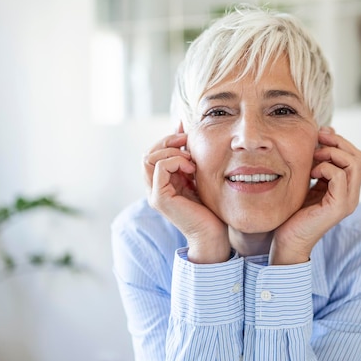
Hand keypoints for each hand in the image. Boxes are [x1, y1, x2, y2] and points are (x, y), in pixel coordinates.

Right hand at [144, 132, 230, 263]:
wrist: (213, 233)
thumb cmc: (209, 206)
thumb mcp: (196, 173)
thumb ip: (187, 156)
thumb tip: (181, 128)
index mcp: (162, 182)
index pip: (153, 152)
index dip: (168, 139)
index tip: (185, 133)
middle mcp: (154, 188)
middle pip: (148, 153)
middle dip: (167, 141)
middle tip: (186, 141)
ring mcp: (154, 194)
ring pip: (149, 158)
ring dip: (171, 151)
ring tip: (190, 159)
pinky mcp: (160, 199)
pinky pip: (160, 168)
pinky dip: (176, 161)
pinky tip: (191, 168)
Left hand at [269, 127, 360, 264]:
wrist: (288, 240)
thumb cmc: (294, 211)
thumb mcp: (309, 181)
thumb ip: (318, 164)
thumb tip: (323, 136)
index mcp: (347, 188)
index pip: (356, 156)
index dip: (340, 141)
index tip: (320, 134)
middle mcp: (352, 195)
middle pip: (359, 157)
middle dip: (338, 143)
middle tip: (318, 140)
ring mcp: (348, 201)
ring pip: (354, 163)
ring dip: (332, 153)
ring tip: (313, 157)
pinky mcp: (338, 207)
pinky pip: (340, 176)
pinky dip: (326, 167)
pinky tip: (312, 173)